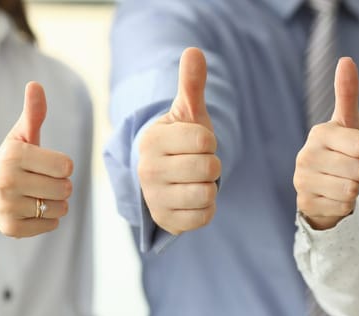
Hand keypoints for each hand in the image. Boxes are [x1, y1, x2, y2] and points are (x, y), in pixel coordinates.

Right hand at [0, 82, 72, 237]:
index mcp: (13, 155)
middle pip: (65, 188)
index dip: (61, 166)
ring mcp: (8, 207)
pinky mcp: (11, 229)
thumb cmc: (10, 162)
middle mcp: (7, 181)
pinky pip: (51, 225)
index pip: (65, 166)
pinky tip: (29, 210)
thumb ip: (33, 113)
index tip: (45, 164)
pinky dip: (47, 219)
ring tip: (36, 196)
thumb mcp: (20, 136)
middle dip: (60, 185)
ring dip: (55, 203)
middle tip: (41, 182)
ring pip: (60, 208)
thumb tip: (35, 85)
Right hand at [138, 48, 221, 234]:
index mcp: (151, 140)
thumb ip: (191, 84)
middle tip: (195, 164)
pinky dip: (206, 208)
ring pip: (207, 193)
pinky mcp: (166, 221)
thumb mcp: (186, 113)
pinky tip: (192, 199)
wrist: (164, 179)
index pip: (205, 141)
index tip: (195, 144)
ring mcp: (154, 198)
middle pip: (209, 167)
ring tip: (194, 181)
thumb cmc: (180, 142)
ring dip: (209, 187)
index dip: (209, 142)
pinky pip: (204, 216)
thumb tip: (194, 50)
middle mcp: (147, 170)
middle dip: (211, 165)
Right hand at [294, 57, 358, 229]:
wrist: (318, 188)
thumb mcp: (347, 124)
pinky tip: (330, 196)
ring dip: (352, 189)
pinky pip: (342, 206)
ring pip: (352, 189)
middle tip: (347, 169)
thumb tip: (346, 59)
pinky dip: (342, 204)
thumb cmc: (338, 151)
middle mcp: (306, 155)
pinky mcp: (305, 203)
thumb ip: (347, 93)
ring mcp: (302, 181)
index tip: (354, 150)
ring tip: (339, 182)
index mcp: (319, 133)